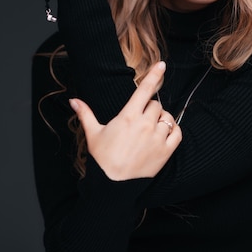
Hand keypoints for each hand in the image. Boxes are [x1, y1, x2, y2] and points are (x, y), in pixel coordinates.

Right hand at [69, 62, 181, 180]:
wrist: (113, 186)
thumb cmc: (102, 159)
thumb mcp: (93, 134)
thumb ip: (85, 114)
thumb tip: (73, 100)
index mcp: (128, 117)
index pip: (145, 90)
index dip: (154, 75)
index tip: (162, 65)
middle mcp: (145, 125)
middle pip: (156, 104)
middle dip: (149, 109)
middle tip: (139, 120)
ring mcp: (157, 138)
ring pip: (167, 118)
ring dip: (161, 120)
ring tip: (149, 130)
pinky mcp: (166, 152)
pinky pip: (177, 132)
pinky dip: (173, 130)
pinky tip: (164, 134)